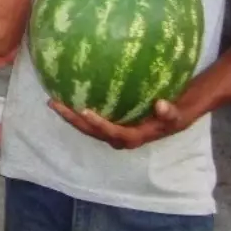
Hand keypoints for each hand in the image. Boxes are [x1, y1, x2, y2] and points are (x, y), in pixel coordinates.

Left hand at [48, 97, 193, 148]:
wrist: (171, 117)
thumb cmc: (173, 115)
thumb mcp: (177, 115)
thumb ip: (170, 113)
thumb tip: (161, 104)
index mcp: (133, 137)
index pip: (112, 132)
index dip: (98, 124)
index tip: (85, 111)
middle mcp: (119, 137)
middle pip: (91, 131)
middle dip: (72, 119)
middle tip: (55, 103)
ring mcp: (112, 131)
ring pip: (87, 127)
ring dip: (70, 116)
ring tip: (52, 100)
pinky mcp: (108, 124)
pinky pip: (89, 119)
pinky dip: (76, 109)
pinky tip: (64, 93)